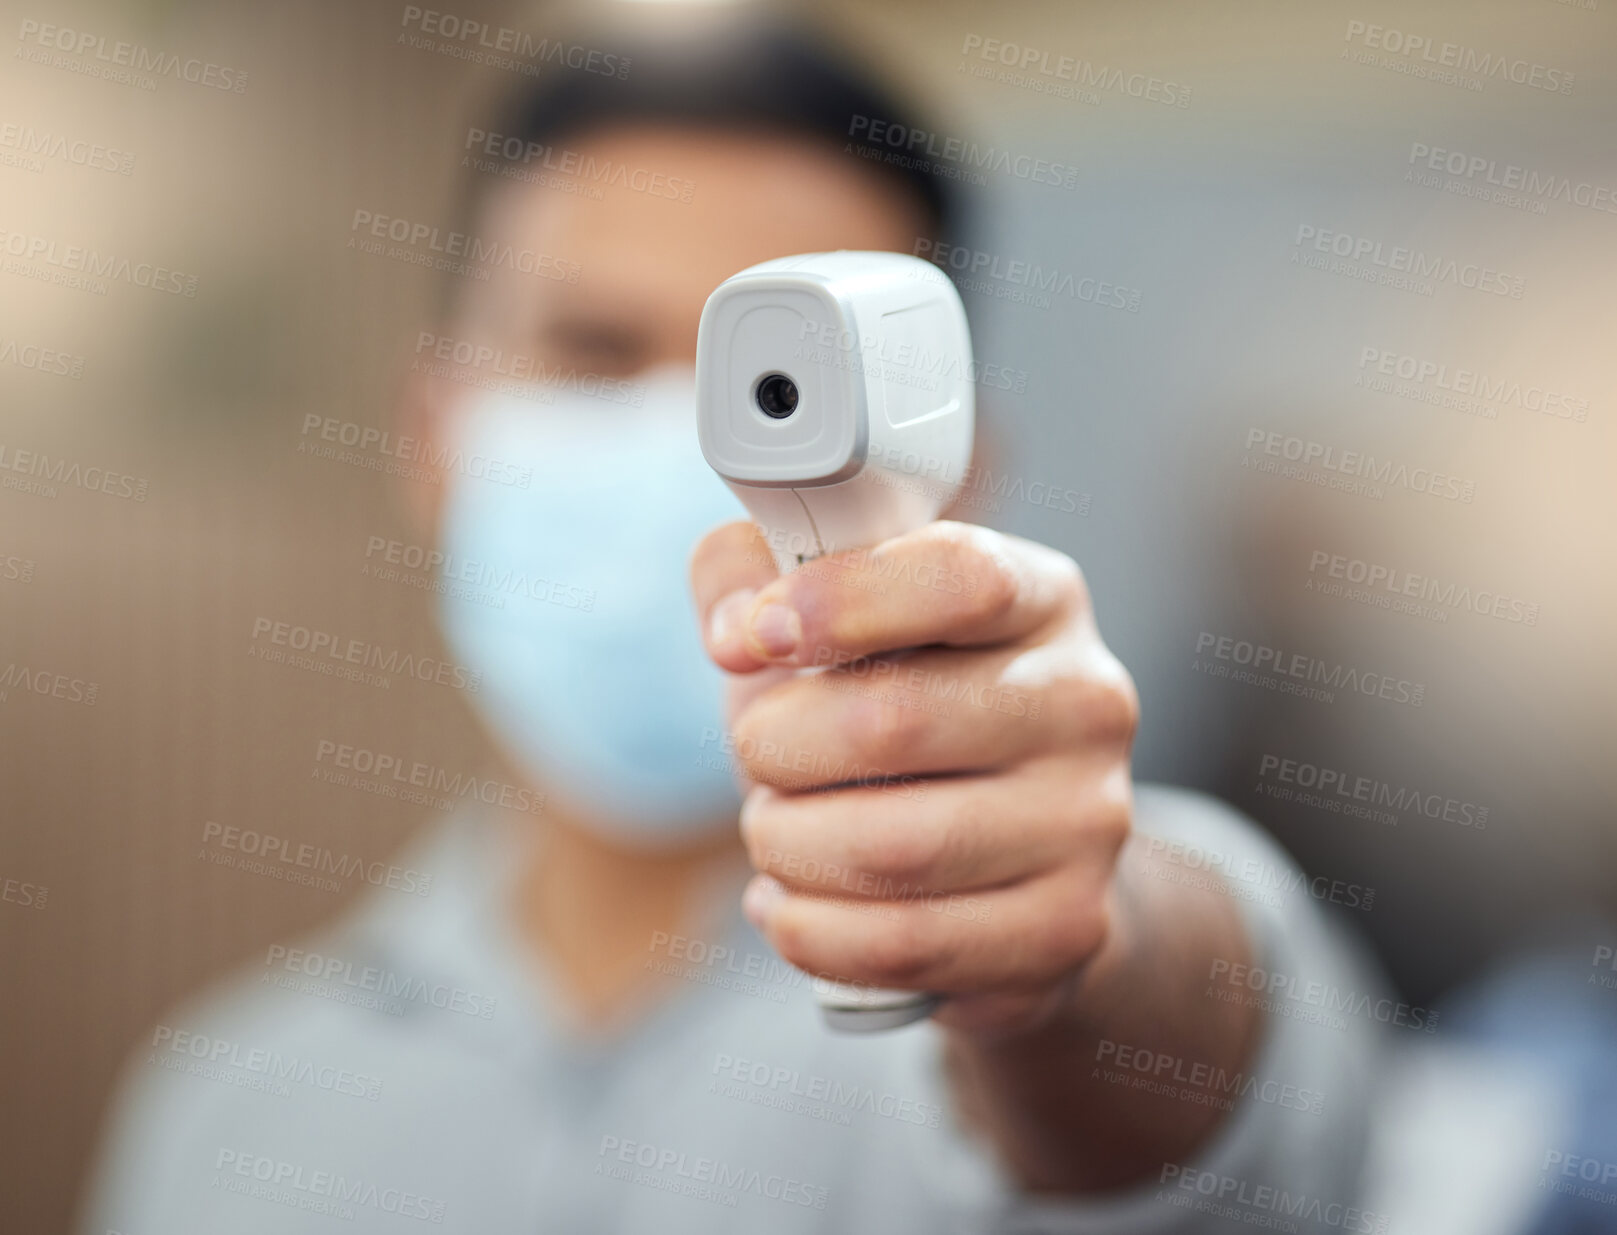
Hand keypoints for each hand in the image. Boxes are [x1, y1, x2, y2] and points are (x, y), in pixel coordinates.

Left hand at [690, 520, 1138, 1034]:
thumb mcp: (820, 614)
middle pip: (896, 721)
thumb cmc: (887, 701)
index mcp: (1042, 598)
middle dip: (776, 746)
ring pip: (893, 848)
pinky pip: (904, 943)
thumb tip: (733, 631)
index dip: (840, 602)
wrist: (997, 847)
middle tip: (755, 755)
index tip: (756, 636)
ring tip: (772, 831)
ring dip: (786, 844)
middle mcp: (1088, 702)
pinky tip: (786, 904)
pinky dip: (809, 930)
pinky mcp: (1066, 927)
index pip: (961, 577)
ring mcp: (1089, 822)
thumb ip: (749, 574)